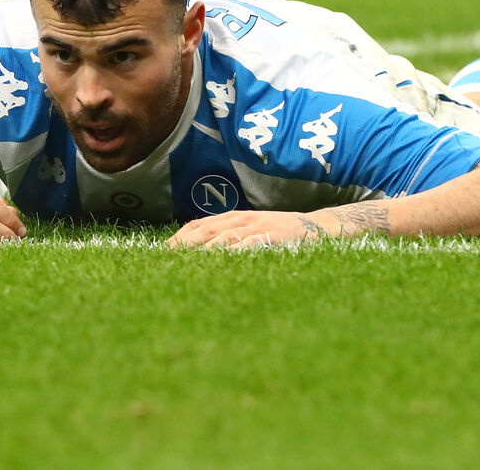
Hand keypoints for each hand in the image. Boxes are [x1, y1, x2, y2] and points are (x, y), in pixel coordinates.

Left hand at [166, 210, 321, 248]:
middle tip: (168, 259)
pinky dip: (235, 251)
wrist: (315, 227)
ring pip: (225, 237)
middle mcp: (241, 219)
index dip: (180, 236)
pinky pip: (250, 244)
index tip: (164, 251)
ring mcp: (257, 227)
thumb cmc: (278, 231)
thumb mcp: (250, 228)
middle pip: (207, 230)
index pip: (200, 224)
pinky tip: (222, 261)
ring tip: (187, 262)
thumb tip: (199, 246)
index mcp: (233, 217)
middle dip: (185, 244)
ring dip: (204, 249)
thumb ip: (228, 234)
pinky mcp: (272, 237)